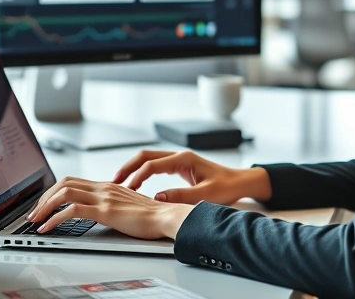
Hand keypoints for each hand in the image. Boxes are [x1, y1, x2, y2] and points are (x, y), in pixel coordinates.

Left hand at [27, 177, 192, 239]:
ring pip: (63, 194)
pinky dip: (54, 219)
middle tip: (34, 213)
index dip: (53, 192)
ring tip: (35, 220)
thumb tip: (100, 213)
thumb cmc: (152, 216)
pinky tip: (48, 228)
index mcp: (107, 186)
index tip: (44, 205)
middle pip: (63, 183)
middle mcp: (103, 188)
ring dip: (44, 207)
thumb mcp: (127, 207)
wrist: (168, 217)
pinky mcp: (105, 211)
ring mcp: (104, 198)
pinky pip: (72, 211)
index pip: (72, 181)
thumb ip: (113, 205)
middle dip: (43, 198)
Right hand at [112, 149, 270, 204]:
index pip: (153, 164)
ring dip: (134, 168)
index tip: (128, 189)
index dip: (138, 176)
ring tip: (120, 182)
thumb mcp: (205, 195)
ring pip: (149, 158)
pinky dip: (143, 172)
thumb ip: (181, 197)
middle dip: (128, 166)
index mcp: (184, 159)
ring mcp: (179, 160)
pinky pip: (156, 165)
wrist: (241, 182)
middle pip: (146, 155)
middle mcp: (179, 156)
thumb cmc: (227, 187)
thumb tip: (157, 198)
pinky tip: (136, 183)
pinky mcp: (180, 166)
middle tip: (114, 180)